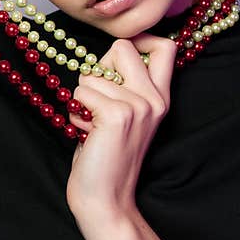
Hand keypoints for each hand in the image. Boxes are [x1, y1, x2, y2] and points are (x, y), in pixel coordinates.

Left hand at [64, 33, 178, 220]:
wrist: (105, 199)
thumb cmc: (105, 156)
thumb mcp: (123, 115)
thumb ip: (123, 86)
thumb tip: (105, 58)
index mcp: (160, 97)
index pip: (164, 46)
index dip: (138, 40)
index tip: (116, 61)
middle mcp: (155, 98)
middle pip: (122, 47)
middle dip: (99, 68)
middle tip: (98, 100)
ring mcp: (139, 106)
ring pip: (90, 75)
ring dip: (81, 99)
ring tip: (92, 126)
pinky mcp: (117, 115)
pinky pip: (80, 93)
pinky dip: (75, 112)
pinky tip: (86, 133)